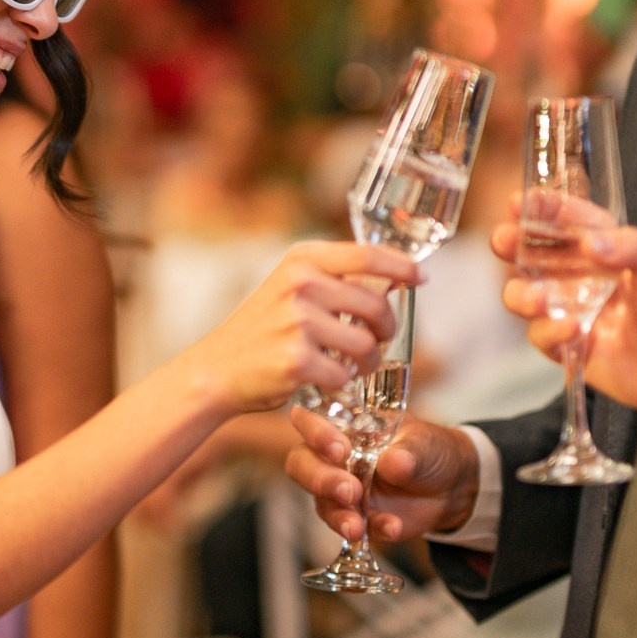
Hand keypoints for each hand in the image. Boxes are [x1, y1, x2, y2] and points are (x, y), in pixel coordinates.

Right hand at [178, 240, 417, 416]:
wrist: (216, 369)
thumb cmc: (262, 330)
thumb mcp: (292, 290)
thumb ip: (336, 281)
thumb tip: (394, 279)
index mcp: (302, 259)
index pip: (367, 255)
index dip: (402, 266)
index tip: (420, 277)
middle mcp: (299, 283)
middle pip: (375, 304)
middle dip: (387, 327)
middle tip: (382, 339)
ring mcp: (297, 321)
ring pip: (365, 344)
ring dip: (369, 361)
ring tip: (356, 366)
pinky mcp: (296, 359)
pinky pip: (344, 374)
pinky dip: (343, 382)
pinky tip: (330, 380)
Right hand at [285, 406, 481, 542]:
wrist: (451, 488)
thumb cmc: (431, 451)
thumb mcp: (425, 444)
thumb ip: (409, 452)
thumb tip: (393, 464)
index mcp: (345, 427)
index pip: (310, 421)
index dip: (315, 433)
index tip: (340, 449)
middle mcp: (333, 457)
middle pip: (302, 464)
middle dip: (320, 478)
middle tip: (349, 490)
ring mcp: (340, 490)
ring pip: (320, 501)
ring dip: (338, 514)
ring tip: (358, 526)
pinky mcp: (353, 518)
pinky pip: (349, 527)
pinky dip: (371, 529)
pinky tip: (392, 527)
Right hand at [495, 219, 636, 424]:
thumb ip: (634, 250)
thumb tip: (592, 243)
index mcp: (610, 247)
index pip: (568, 219)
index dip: (542, 209)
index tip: (521, 201)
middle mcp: (586, 276)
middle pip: (534, 254)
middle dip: (513, 245)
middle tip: (505, 241)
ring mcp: (576, 312)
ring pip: (527, 295)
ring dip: (522, 293)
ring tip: (536, 298)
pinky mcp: (574, 348)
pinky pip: (542, 337)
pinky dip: (548, 332)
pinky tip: (569, 330)